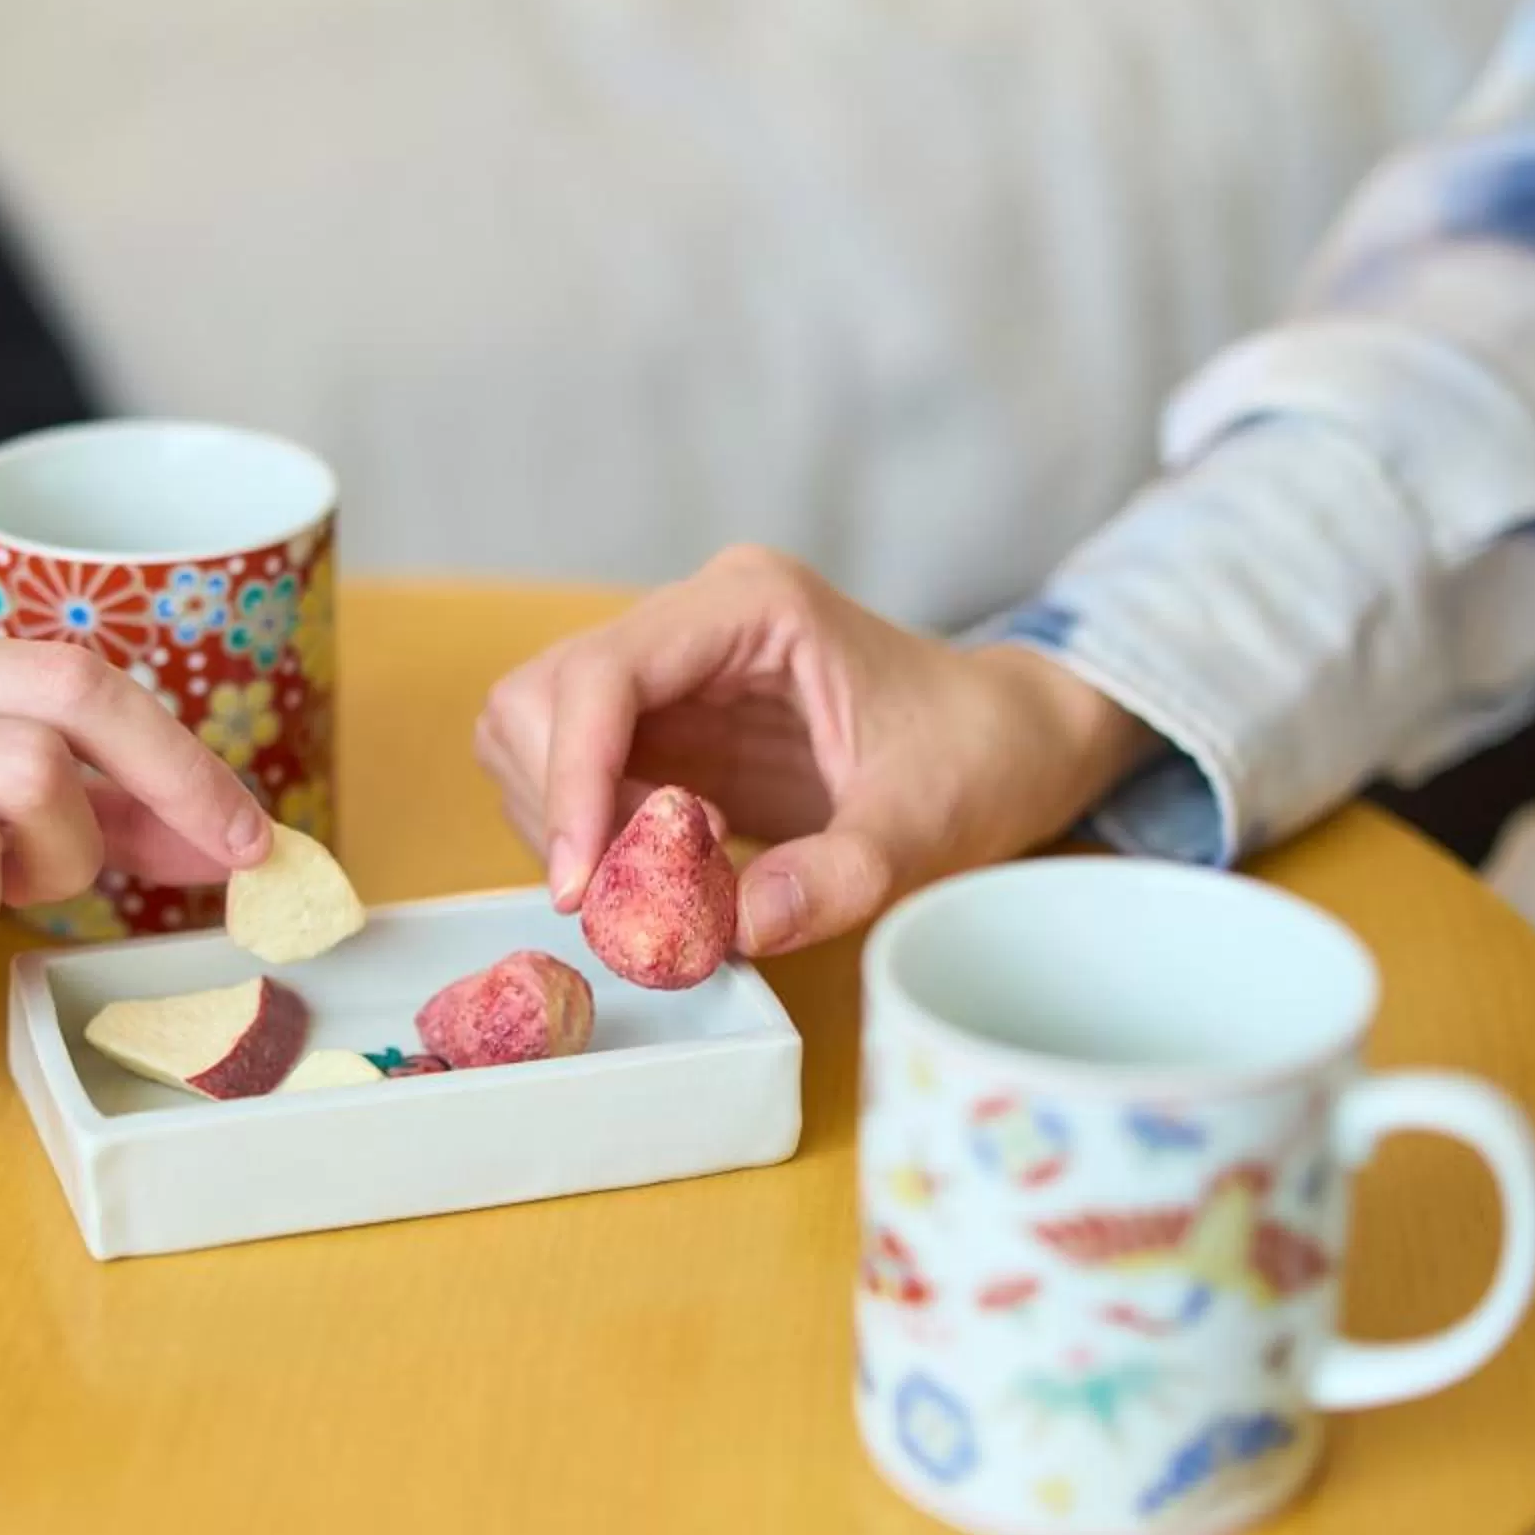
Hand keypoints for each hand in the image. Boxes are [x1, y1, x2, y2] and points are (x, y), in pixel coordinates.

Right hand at [474, 547, 1155, 956]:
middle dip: (560, 803)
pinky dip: (584, 833)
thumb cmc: (974, 757)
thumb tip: (736, 927)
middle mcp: (689, 622)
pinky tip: (663, 868)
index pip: (605, 673)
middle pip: (542, 695)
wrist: (1001, 743)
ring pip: (533, 730)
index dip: (571, 776)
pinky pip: (567, 772)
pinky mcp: (657, 723)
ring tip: (659, 878)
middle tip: (630, 890)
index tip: (579, 884)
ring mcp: (666, 671)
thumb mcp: (926, 825)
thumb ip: (840, 875)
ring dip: (562, 821)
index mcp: (750, 607)